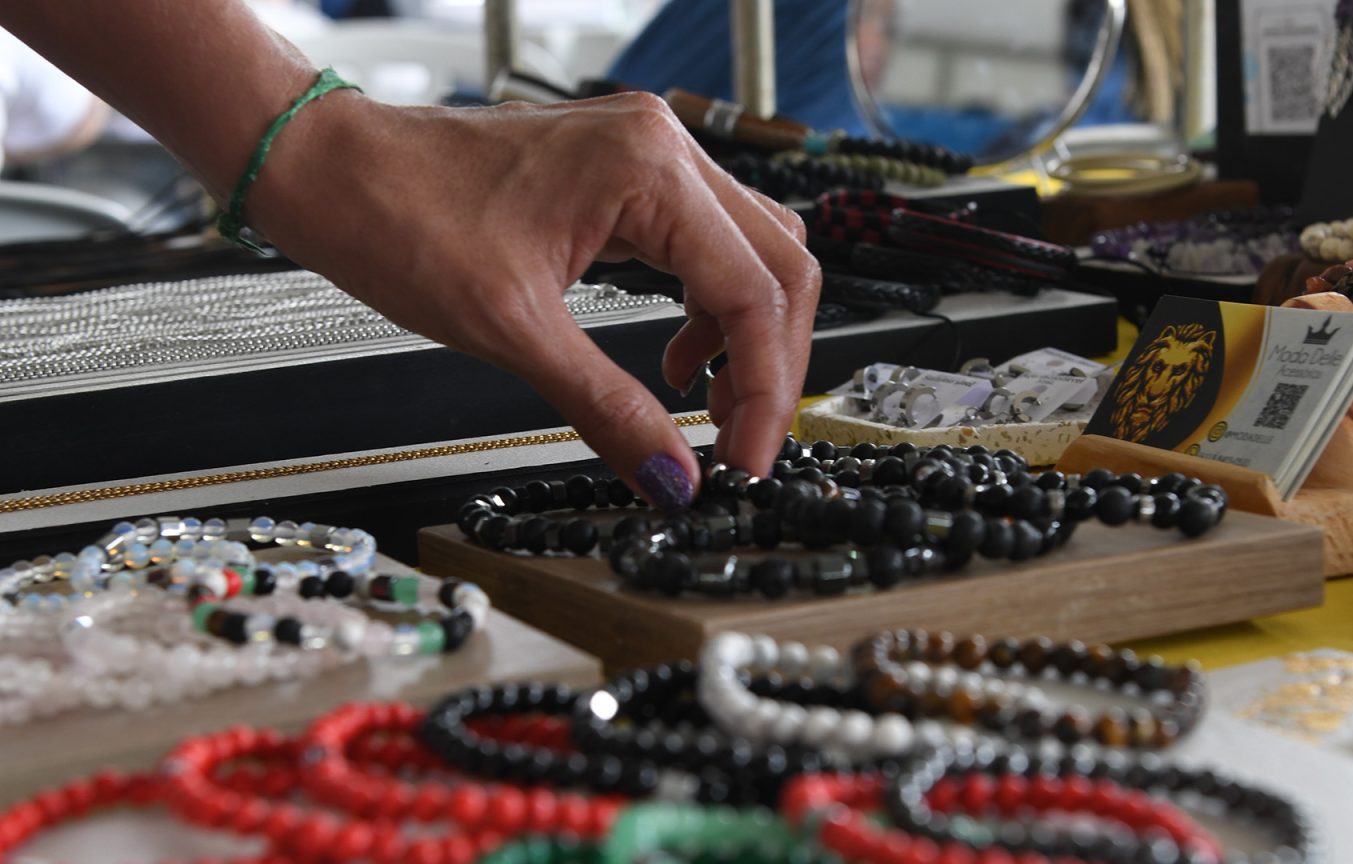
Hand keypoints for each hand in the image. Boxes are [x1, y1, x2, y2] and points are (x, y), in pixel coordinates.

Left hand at [246, 90, 819, 509]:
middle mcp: (662, 148)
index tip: (743, 460)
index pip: (756, 291)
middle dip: (770, 365)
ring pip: (752, 254)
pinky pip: (705, 246)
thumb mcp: (512, 331)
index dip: (764, 389)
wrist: (329, 170)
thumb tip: (672, 478)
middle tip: (740, 443)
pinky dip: (709, 310)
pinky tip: (675, 359)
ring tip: (711, 407)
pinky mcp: (626, 177)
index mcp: (647, 169)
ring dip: (746, 337)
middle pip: (779, 267)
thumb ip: (608, 409)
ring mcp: (648, 157)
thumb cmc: (397, 216)